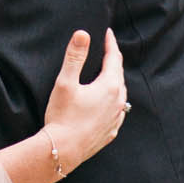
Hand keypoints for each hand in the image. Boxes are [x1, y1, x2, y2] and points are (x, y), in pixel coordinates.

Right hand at [43, 29, 127, 173]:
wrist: (63, 150)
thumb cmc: (62, 116)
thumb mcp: (65, 82)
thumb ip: (75, 56)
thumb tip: (83, 34)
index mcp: (108, 87)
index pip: (113, 58)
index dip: (110, 43)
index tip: (107, 32)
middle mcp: (117, 102)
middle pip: (119, 74)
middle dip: (114, 60)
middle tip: (108, 49)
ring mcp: (116, 118)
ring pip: (121, 93)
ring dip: (115, 80)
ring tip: (109, 73)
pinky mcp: (110, 131)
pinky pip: (118, 110)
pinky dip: (115, 100)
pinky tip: (109, 102)